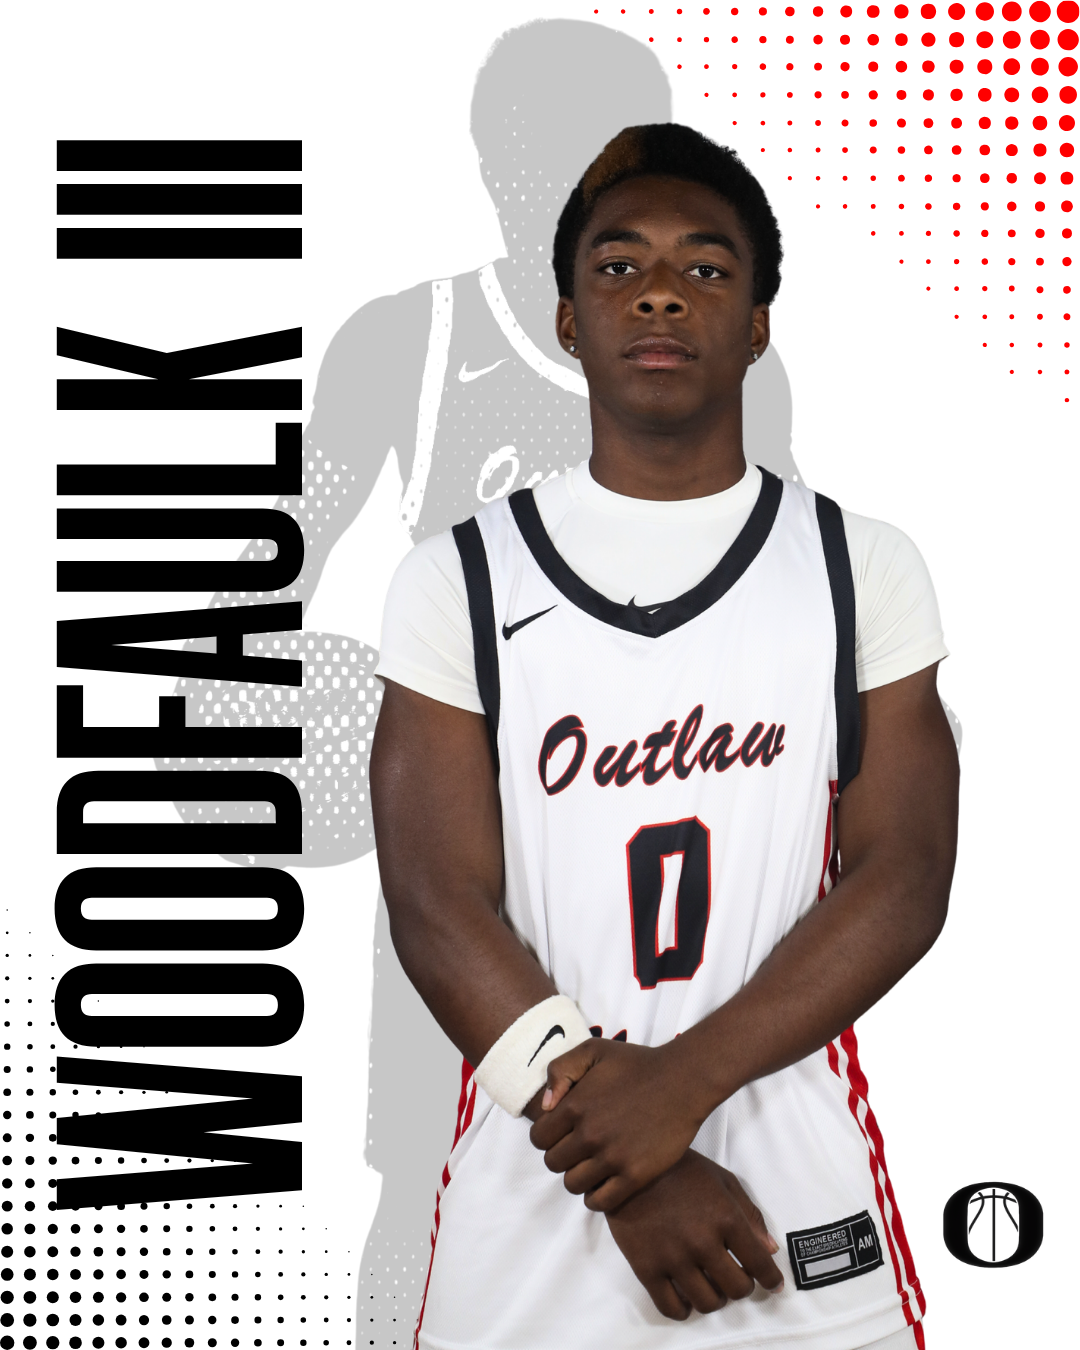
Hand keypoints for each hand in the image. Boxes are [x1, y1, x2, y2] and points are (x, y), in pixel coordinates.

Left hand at [528, 1036, 710, 1210]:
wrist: (683, 1081)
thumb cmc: (637, 1063)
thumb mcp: (593, 1050)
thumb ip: (560, 1070)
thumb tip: (546, 1105)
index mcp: (575, 1105)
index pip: (538, 1138)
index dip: (547, 1136)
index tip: (562, 1132)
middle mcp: (589, 1134)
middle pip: (553, 1163)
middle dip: (562, 1155)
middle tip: (578, 1147)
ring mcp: (612, 1158)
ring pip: (572, 1184)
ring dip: (578, 1175)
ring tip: (592, 1163)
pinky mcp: (635, 1176)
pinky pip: (600, 1202)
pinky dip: (596, 1196)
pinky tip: (605, 1181)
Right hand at [606, 1149, 784, 1320]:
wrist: (631, 1164)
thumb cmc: (681, 1168)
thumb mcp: (722, 1181)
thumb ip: (750, 1215)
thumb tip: (771, 1250)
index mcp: (726, 1217)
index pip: (760, 1264)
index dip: (771, 1280)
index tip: (772, 1285)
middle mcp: (702, 1242)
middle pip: (737, 1289)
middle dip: (742, 1286)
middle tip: (734, 1276)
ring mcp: (673, 1257)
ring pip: (707, 1303)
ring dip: (715, 1297)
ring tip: (710, 1284)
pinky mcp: (646, 1267)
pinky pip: (671, 1307)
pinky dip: (684, 1310)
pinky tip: (686, 1296)